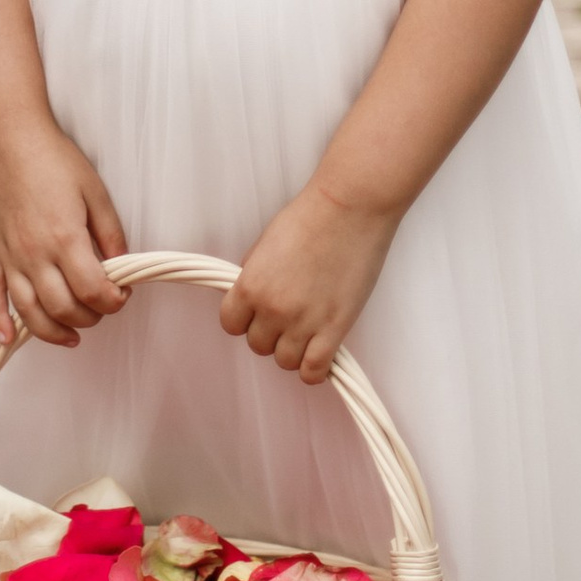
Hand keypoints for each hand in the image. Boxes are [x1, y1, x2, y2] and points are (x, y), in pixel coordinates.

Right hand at [0, 124, 127, 347]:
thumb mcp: (95, 191)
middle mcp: (34, 254)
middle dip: (89, 317)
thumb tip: (120, 266)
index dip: (113, 301)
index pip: (93, 291)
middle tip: (101, 307)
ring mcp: (9, 255)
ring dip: (52, 331)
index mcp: (65, 239)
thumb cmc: (52, 158)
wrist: (8, 135)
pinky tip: (8, 337)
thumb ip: (110, 233)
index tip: (121, 294)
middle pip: (63, 308)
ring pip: (29, 312)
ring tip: (71, 335)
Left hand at [221, 179, 397, 382]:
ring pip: (285, 361)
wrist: (350, 209)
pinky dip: (314, 368)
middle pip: (258, 345)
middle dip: (270, 333)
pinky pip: (314, 370)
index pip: (230, 324)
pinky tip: (320, 353)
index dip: (243, 320)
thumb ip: (254, 273)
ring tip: (305, 332)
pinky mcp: (335, 329)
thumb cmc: (310, 217)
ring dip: (293, 350)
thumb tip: (251, 295)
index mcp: (251, 285)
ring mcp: (304, 322)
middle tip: (287, 316)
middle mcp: (272, 309)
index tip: (256, 313)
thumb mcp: (266, 243)